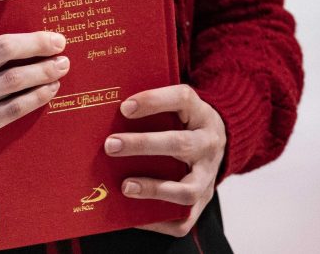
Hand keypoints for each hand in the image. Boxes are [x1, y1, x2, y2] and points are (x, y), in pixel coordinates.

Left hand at [103, 85, 225, 236]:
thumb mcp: (176, 106)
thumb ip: (150, 106)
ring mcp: (208, 175)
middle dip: (142, 145)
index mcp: (200, 113)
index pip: (182, 99)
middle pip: (179, 144)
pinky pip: (183, 219)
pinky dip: (158, 222)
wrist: (217, 142)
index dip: (154, 101)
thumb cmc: (181, 122)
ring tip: (125, 186)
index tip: (124, 107)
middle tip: (110, 145)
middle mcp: (209, 144)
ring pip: (187, 188)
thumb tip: (103, 109)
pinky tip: (134, 216)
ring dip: (153, 188)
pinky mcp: (203, 201)